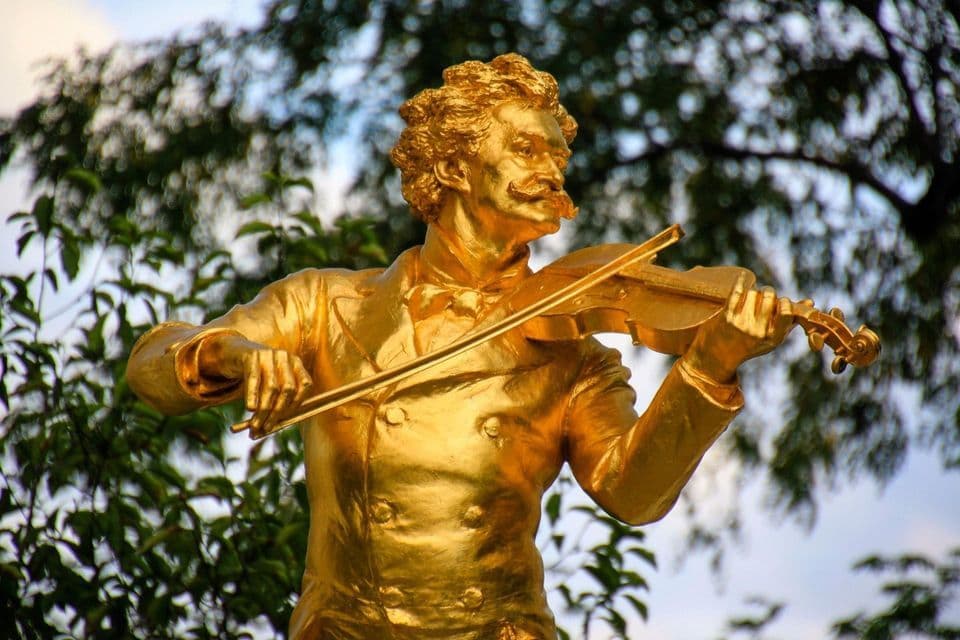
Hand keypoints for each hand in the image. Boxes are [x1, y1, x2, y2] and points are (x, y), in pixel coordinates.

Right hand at [201, 334, 313, 437]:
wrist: (235, 352)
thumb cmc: (257, 374)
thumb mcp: (271, 383)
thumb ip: (277, 401)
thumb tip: (272, 427)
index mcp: (295, 363)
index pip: (304, 385)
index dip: (296, 404)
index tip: (284, 420)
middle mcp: (284, 357)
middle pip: (287, 388)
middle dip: (277, 412)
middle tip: (266, 427)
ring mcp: (268, 354)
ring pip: (271, 387)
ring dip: (264, 409)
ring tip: (255, 425)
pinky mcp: (251, 356)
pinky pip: (253, 379)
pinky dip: (253, 396)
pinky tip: (250, 409)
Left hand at [683, 274, 798, 381]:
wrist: (717, 356)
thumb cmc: (748, 344)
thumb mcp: (771, 338)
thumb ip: (790, 320)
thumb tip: (810, 302)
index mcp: (773, 338)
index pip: (787, 312)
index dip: (784, 302)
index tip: (780, 302)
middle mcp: (758, 332)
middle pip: (769, 296)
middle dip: (768, 293)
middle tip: (763, 297)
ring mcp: (742, 324)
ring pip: (753, 292)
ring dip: (752, 292)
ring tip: (749, 301)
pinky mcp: (726, 317)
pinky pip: (737, 292)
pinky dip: (740, 282)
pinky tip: (742, 277)